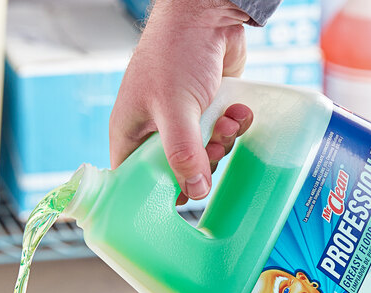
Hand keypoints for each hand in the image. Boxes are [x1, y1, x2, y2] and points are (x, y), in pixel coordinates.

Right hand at [109, 0, 252, 202]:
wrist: (209, 13)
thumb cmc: (175, 52)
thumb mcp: (174, 109)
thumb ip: (183, 154)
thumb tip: (196, 191)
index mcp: (131, 132)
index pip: (135, 179)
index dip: (156, 193)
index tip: (181, 197)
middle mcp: (155, 131)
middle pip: (177, 172)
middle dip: (201, 163)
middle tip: (211, 146)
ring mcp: (183, 122)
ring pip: (204, 155)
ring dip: (222, 142)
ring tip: (228, 120)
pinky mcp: (207, 113)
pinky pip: (222, 136)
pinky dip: (233, 127)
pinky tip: (239, 111)